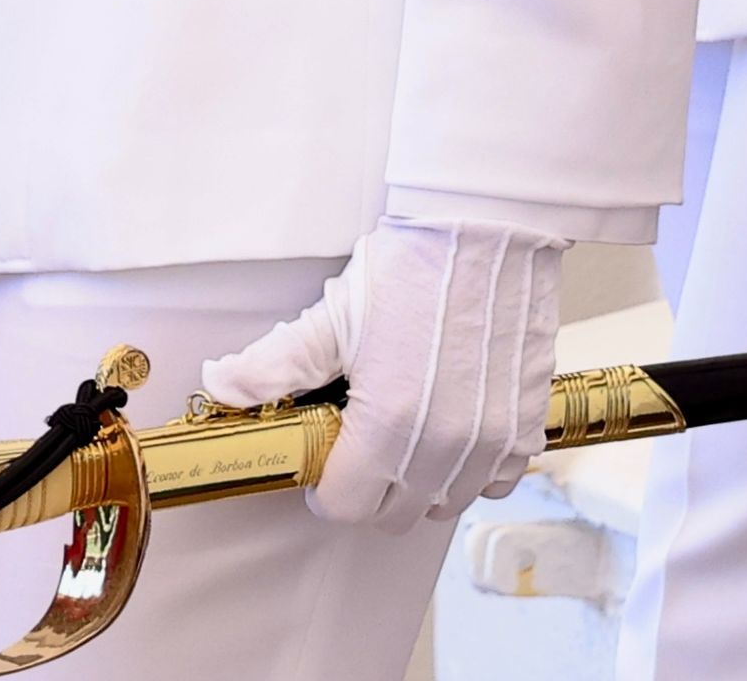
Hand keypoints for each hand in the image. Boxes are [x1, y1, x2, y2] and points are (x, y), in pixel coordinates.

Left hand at [192, 218, 565, 525]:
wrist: (488, 231)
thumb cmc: (413, 267)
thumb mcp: (333, 317)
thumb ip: (273, 364)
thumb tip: (220, 385)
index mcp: (389, 423)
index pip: (347, 506)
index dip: (325, 492)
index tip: (322, 467)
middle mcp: (444, 445)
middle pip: (396, 515)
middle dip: (368, 492)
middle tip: (357, 451)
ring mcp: (491, 441)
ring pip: (445, 503)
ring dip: (419, 485)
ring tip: (403, 440)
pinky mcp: (526, 427)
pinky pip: (497, 482)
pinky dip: (472, 472)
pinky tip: (452, 435)